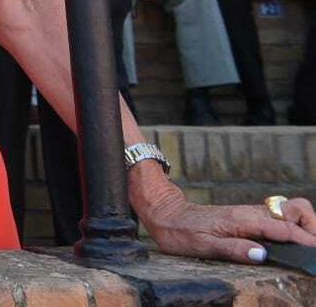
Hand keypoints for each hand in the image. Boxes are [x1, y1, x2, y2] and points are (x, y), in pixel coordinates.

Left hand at [139, 186, 315, 263]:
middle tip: (312, 246)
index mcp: (243, 221)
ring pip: (290, 210)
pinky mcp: (249, 215)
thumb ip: (234, 249)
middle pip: (295, 211)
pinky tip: (292, 240)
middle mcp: (251, 213)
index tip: (315, 250)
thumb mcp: (203, 245)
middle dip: (311, 226)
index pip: (283, 228)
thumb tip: (263, 255)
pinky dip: (293, 224)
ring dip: (305, 224)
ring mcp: (251, 213)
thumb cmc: (181, 232)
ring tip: (307, 244)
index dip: (304, 239)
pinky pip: (279, 215)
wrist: (165, 212)